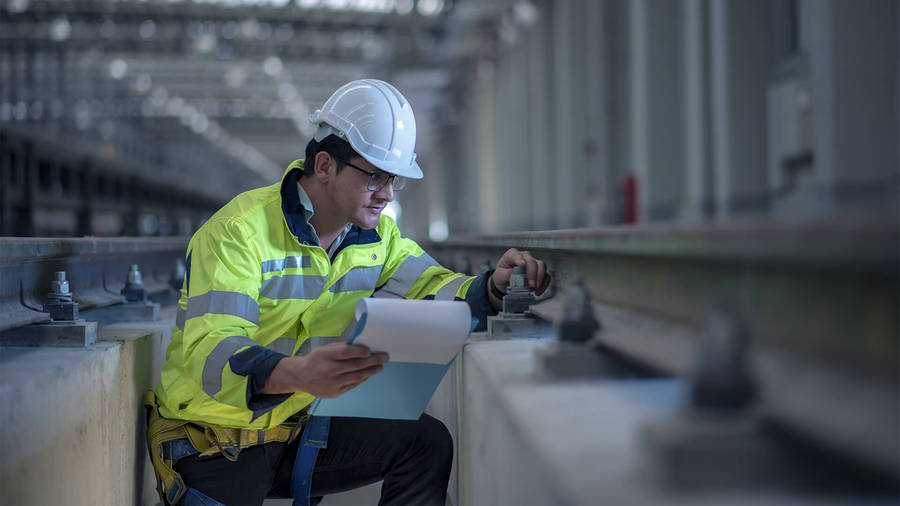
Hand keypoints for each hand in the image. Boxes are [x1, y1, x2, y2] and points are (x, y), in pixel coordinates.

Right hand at [263, 343, 388, 397]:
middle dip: (373, 361)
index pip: (347, 352)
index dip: (361, 351)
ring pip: (357, 377)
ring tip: (379, 367)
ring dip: (371, 371)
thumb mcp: (326, 349)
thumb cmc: (317, 359)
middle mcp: (329, 370)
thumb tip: (363, 348)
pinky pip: (352, 385)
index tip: (370, 350)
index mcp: (326, 355)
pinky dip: (362, 379)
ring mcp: (332, 383)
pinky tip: (368, 374)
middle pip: (356, 365)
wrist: (301, 376)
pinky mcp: (335, 392)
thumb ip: (342, 348)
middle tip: (384, 357)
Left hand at [491, 248, 549, 298]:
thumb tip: (514, 274)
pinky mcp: (539, 271)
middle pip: (532, 261)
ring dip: (540, 278)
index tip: (522, 264)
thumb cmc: (502, 276)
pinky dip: (543, 284)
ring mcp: (533, 263)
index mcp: (513, 255)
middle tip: (531, 286)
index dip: (520, 259)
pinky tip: (538, 292)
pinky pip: (546, 275)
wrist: (506, 283)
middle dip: (532, 274)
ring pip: (542, 266)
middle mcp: (525, 256)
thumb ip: (506, 274)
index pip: (517, 255)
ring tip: (534, 289)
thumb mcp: (499, 276)